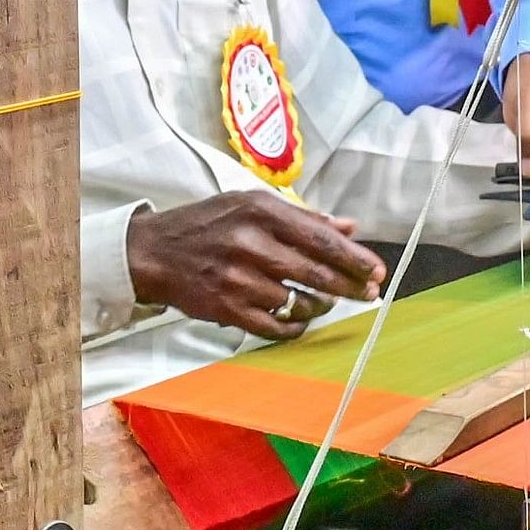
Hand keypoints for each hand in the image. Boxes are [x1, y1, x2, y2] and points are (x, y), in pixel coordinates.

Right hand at [126, 191, 386, 338]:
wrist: (153, 251)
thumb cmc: (206, 224)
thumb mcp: (250, 204)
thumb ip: (301, 216)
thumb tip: (348, 226)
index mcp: (260, 211)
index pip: (321, 238)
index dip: (354, 257)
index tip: (376, 270)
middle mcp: (250, 243)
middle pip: (316, 272)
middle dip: (350, 285)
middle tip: (369, 292)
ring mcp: (238, 279)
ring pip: (298, 301)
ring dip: (321, 305)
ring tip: (329, 302)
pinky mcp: (226, 308)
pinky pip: (275, 325)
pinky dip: (295, 324)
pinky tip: (301, 319)